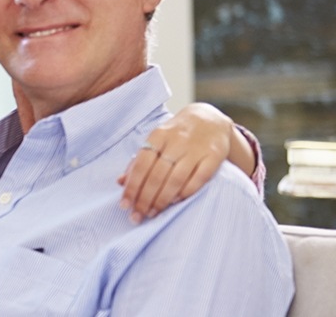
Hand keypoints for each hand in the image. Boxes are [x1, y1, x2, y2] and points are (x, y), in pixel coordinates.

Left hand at [116, 103, 238, 222]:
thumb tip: (121, 182)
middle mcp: (177, 141)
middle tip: (137, 216)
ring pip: (176, 179)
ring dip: (162, 200)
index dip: (132, 187)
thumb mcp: (156, 141)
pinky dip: (186, 193)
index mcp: (158, 136)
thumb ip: (139, 161)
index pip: (141, 165)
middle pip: (157, 175)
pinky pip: (199, 179)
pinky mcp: (214, 156)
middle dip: (145, 199)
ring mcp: (196, 149)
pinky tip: (175, 203)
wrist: (210, 119)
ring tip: (153, 213)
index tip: (125, 206)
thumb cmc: (177, 135)